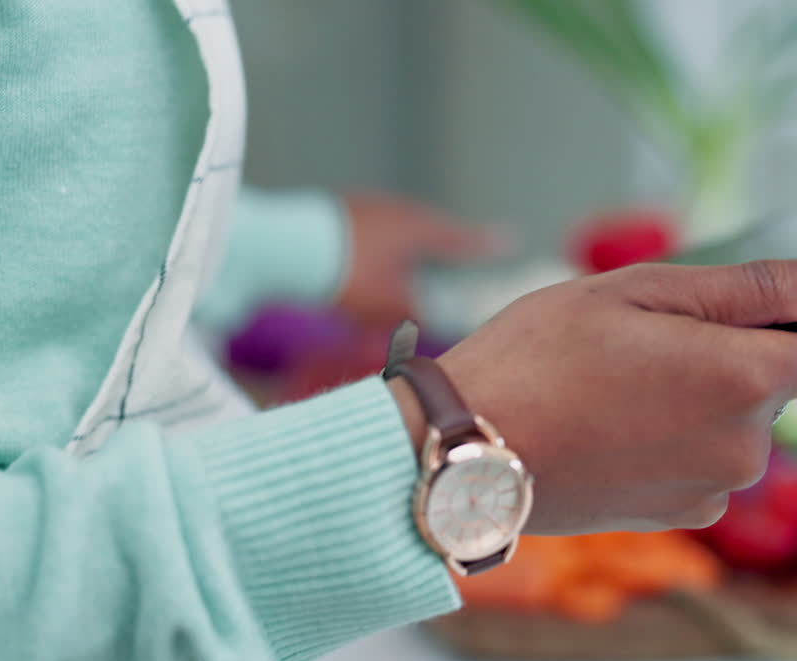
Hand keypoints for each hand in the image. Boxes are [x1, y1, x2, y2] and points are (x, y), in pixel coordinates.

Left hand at [337, 192, 509, 324]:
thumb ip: (420, 313)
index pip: (462, 238)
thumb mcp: (393, 304)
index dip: (485, 243)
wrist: (287, 244)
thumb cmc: (350, 274)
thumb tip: (434, 316)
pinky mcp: (330, 216)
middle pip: (425, 234)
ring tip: (389, 288)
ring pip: (389, 240)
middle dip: (434, 253)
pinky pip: (359, 242)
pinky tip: (349, 281)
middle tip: (448, 257)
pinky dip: (363, 263)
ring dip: (393, 267)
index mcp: (420, 228)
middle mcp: (396, 210)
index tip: (510, 236)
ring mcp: (361, 208)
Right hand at [390, 248, 796, 534]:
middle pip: (780, 386)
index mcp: (745, 378)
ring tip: (619, 384)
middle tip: (648, 340)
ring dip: (702, 399)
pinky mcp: (681, 515)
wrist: (467, 451)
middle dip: (734, 356)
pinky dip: (677, 440)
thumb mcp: (641, 292)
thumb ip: (750, 288)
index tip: (782, 309)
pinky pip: (707, 463)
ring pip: (738, 424)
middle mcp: (746, 445)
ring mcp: (714, 488)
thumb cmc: (539, 356)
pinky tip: (614, 425)